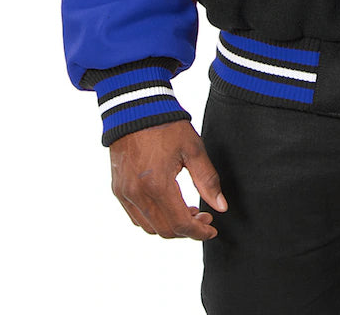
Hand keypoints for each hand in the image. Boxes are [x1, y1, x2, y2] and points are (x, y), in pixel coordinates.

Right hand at [109, 120, 227, 239]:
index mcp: (158, 185)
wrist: (135, 108)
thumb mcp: (193, 149)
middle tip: (203, 217)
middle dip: (186, 230)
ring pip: (148, 227)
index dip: (199, 231)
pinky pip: (135, 216)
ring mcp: (124, 193)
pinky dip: (153, 219)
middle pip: (164, 230)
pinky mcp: (118, 189)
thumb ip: (207, 180)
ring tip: (187, 210)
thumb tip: (221, 206)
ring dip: (169, 226)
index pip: (180, 224)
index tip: (212, 229)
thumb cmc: (167, 126)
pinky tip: (167, 205)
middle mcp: (137, 194)